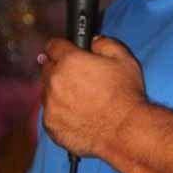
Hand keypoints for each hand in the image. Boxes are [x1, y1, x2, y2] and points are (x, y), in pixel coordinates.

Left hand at [41, 36, 145, 156]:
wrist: (124, 130)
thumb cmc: (125, 94)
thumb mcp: (124, 59)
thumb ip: (105, 44)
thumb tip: (94, 41)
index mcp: (70, 61)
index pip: (53, 46)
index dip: (61, 46)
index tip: (65, 50)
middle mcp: (54, 81)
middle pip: (47, 68)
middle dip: (58, 68)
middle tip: (76, 75)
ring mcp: (50, 106)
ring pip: (47, 92)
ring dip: (58, 91)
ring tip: (80, 98)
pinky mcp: (51, 126)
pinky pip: (50, 113)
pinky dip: (60, 112)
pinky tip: (77, 114)